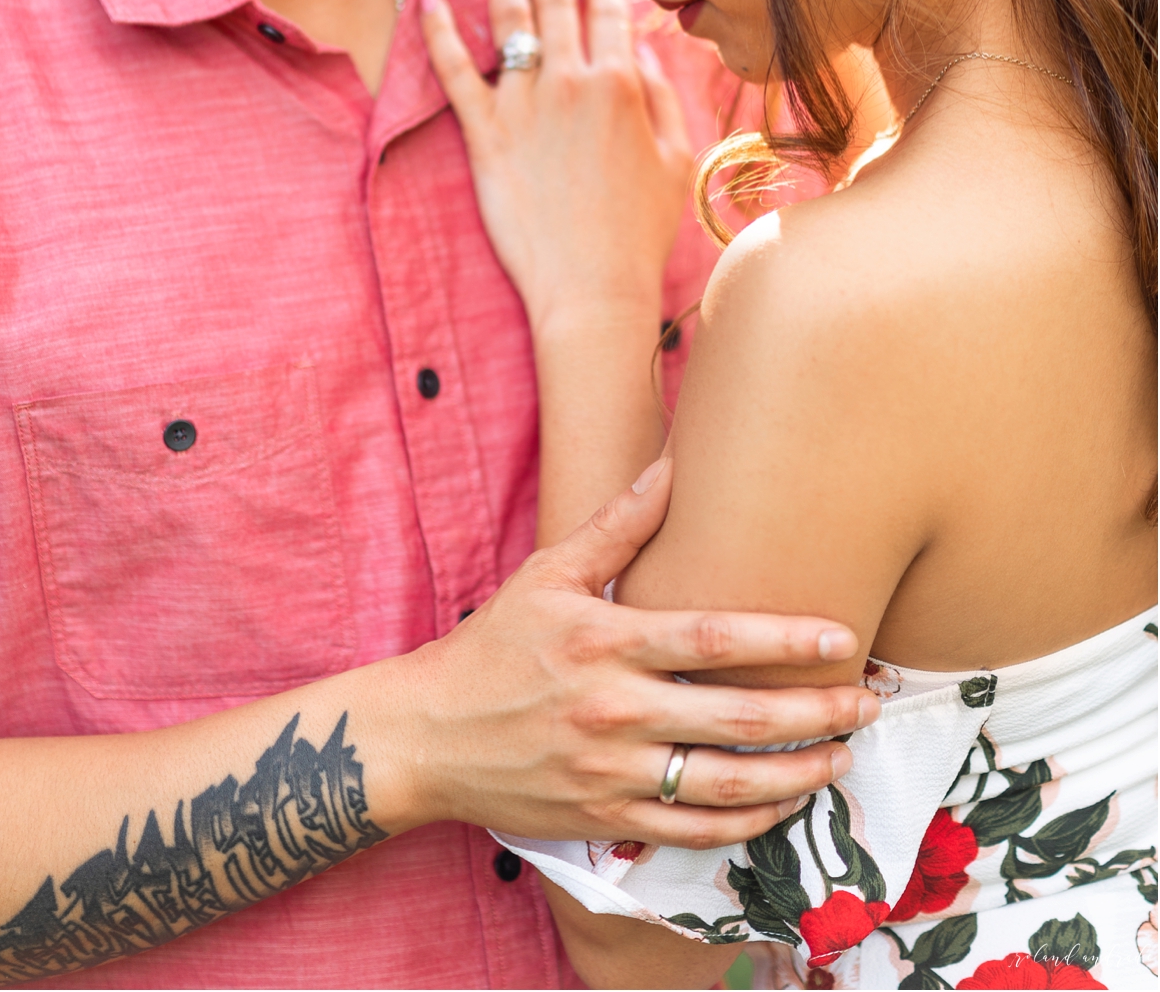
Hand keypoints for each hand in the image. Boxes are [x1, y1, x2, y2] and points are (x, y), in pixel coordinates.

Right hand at [380, 458, 879, 847]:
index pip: (712, 638)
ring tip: (840, 757)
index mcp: (605, 642)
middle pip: (735, 717)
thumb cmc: (495, 646)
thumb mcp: (549, 575)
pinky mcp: (605, 818)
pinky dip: (746, 824)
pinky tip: (782, 806)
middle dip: (813, 712)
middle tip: (868, 703)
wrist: (428, 735)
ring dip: (795, 775)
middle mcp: (613, 710)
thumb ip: (618, 526)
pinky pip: (692, 833)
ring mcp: (610, 772)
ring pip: (724, 785)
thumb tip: (672, 464)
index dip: (783, 639)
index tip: (841, 636)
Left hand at [421, 0, 691, 336]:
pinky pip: (454, 71)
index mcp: (622, 85)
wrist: (592, 287)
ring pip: (510, 22)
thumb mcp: (675, 159)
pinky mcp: (484, 134)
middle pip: (556, 2)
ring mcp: (524, 106)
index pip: (607, 12)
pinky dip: (439, 32)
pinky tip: (429, 2)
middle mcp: (571, 82)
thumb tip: (643, 51)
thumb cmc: (640, 233)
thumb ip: (663, 98)